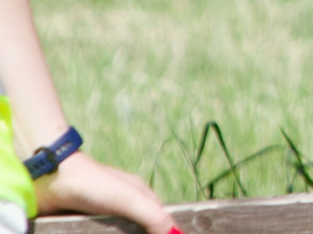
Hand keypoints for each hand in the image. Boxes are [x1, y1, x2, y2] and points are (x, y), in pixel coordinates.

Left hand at [38, 151, 177, 233]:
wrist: (50, 180)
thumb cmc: (93, 184)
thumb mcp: (129, 199)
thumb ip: (154, 217)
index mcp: (140, 195)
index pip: (160, 220)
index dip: (165, 232)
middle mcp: (123, 205)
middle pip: (137, 229)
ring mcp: (102, 215)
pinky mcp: (82, 223)